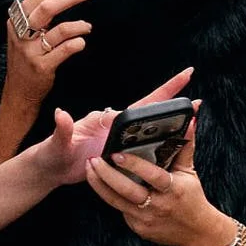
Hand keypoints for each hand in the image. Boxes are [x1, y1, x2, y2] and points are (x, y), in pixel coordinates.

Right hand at [1, 0, 95, 110]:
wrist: (18, 91)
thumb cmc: (26, 59)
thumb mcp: (23, 34)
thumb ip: (38, 15)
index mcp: (16, 22)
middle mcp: (21, 35)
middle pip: (47, 7)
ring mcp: (30, 51)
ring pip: (60, 30)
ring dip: (79, 25)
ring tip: (87, 27)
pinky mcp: (42, 66)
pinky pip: (65, 49)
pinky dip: (77, 43)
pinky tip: (81, 43)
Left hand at [23, 68, 197, 188]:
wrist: (47, 170)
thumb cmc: (50, 155)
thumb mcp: (56, 144)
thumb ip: (62, 130)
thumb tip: (61, 115)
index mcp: (108, 121)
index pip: (141, 105)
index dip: (164, 91)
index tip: (185, 75)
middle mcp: (116, 128)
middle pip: (151, 114)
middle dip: (173, 104)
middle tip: (197, 99)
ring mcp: (118, 143)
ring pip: (150, 133)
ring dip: (169, 127)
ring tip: (192, 120)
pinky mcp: (118, 157)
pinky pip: (142, 152)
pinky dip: (157, 148)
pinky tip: (170, 147)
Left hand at [85, 111, 229, 245]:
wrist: (197, 232)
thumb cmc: (192, 197)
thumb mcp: (189, 171)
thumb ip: (185, 145)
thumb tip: (190, 120)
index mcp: (173, 189)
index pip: (152, 175)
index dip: (134, 164)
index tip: (117, 153)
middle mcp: (158, 205)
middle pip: (127, 190)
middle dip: (107, 174)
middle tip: (93, 159)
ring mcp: (146, 219)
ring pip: (116, 201)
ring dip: (100, 184)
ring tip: (89, 168)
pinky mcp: (138, 228)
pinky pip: (120, 209)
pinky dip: (109, 195)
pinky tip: (100, 182)